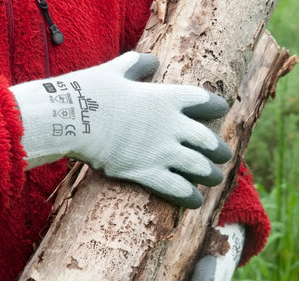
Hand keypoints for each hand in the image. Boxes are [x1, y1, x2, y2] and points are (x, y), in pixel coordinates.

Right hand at [10, 52, 230, 207]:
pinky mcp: (148, 173)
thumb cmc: (91, 92)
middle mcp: (172, 125)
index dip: (216, 106)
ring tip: (214, 179)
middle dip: (219, 150)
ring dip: (210, 175)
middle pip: (208, 140)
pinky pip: (177, 189)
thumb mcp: (115, 71)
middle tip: (224, 156)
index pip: (204, 101)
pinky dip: (189, 196)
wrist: (73, 119)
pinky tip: (196, 202)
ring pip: (198, 167)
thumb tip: (150, 61)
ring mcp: (162, 151)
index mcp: (167, 98)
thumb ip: (136, 65)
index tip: (221, 111)